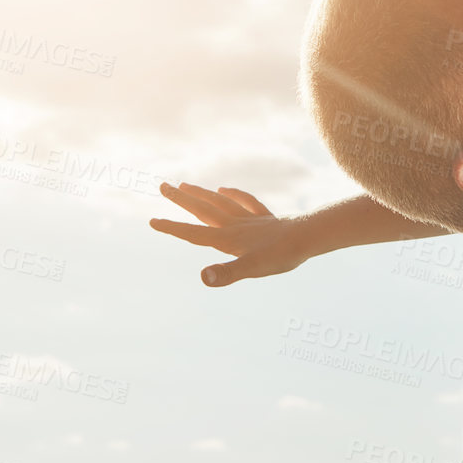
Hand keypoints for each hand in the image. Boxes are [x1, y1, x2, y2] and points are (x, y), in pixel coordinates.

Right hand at [149, 182, 305, 286]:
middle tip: (162, 185)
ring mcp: (250, 219)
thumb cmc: (281, 255)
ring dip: (201, 194)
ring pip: (220, 203)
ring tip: (185, 185)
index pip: (194, 233)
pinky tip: (225, 189)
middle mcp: (235, 225)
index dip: (173, 228)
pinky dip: (233, 194)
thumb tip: (203, 278)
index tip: (152, 220)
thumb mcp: (252, 269)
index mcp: (227, 238)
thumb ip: (226, 274)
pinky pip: (245, 202)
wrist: (309, 237)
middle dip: (182, 200)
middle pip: (203, 210)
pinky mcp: (265, 217)